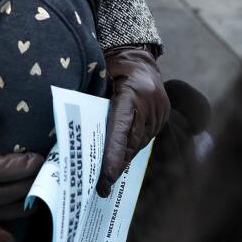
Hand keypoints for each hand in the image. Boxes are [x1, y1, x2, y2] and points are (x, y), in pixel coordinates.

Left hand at [98, 45, 169, 196]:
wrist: (137, 56)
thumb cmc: (111, 66)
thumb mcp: (98, 80)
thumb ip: (91, 104)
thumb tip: (78, 134)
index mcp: (131, 92)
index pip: (120, 131)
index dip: (112, 156)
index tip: (105, 178)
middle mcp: (149, 103)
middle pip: (131, 142)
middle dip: (116, 165)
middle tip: (102, 186)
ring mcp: (159, 110)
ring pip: (139, 143)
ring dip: (124, 159)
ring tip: (108, 177)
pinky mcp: (163, 114)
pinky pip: (146, 137)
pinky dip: (132, 148)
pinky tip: (121, 158)